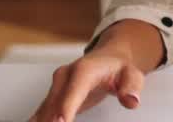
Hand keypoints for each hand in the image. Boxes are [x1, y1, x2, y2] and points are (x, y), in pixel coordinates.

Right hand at [27, 47, 144, 121]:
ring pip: (44, 109)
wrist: (109, 57)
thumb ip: (132, 87)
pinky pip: (42, 111)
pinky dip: (39, 120)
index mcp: (84, 70)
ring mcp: (56, 84)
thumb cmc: (118, 67)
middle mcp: (65, 76)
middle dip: (52, 120)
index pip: (73, 92)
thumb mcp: (132, 74)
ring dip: (43, 120)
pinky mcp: (53, 94)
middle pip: (54, 104)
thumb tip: (131, 100)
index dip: (65, 109)